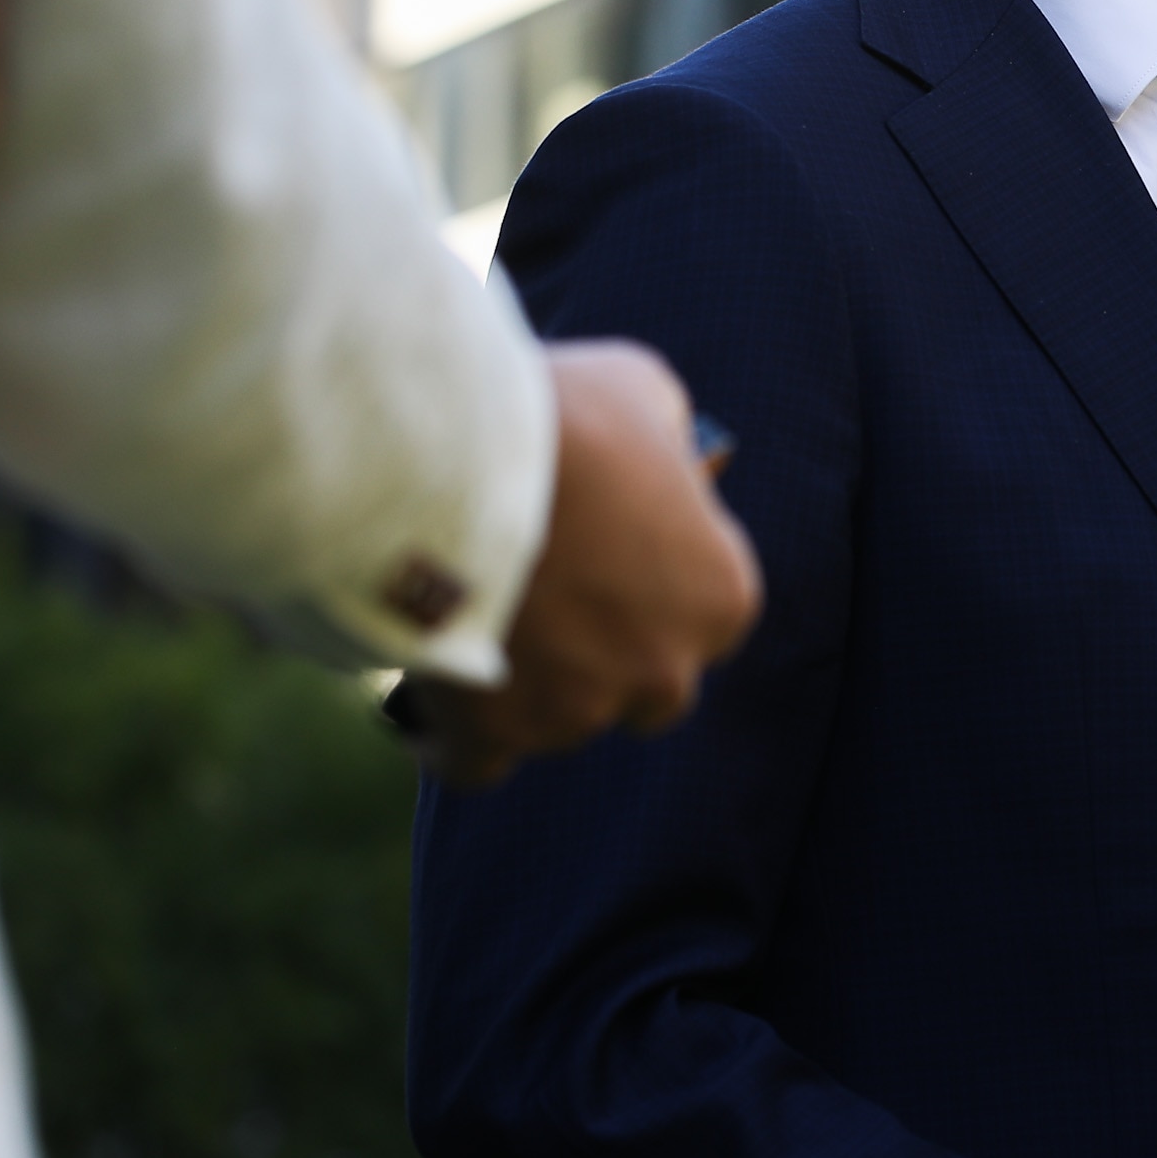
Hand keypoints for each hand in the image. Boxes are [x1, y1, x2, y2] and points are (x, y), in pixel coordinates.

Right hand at [400, 340, 761, 775]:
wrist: (457, 460)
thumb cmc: (562, 415)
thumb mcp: (643, 393)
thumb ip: (665, 442)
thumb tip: (665, 458)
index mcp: (721, 597)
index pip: (704, 613)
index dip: (654, 583)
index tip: (609, 557)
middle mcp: (664, 671)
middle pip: (643, 686)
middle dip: (603, 653)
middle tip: (545, 597)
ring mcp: (580, 712)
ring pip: (558, 718)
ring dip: (525, 684)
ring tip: (470, 620)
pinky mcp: (495, 735)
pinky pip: (478, 764)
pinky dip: (457, 740)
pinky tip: (436, 708)